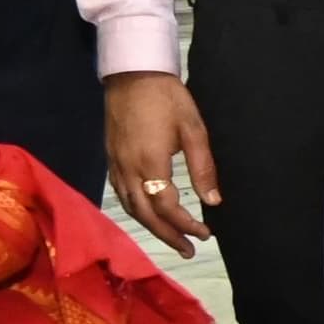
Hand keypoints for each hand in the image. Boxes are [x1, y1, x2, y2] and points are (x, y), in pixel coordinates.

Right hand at [105, 70, 220, 251]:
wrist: (132, 73)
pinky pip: (120, 194)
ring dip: (151, 227)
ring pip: (130, 206)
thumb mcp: (193, 128)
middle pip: (145, 214)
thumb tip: (213, 201)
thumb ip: (203, 166)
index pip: (166, 207)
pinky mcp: (110, 158)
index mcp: (150, 162)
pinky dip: (136, 211)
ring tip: (172, 240)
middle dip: (168, 235)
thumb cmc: (167, 97)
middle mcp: (128, 168)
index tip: (205, 234)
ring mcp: (115, 164)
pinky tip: (148, 216)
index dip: (185, 225)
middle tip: (189, 250)